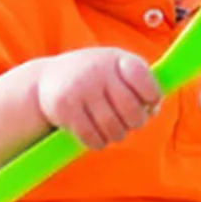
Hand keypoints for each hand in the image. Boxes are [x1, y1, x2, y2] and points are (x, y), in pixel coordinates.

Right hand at [36, 49, 160, 149]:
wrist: (46, 77)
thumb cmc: (96, 76)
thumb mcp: (118, 68)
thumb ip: (141, 85)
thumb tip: (153, 110)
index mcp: (117, 58)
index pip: (143, 79)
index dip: (152, 95)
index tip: (150, 102)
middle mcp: (98, 71)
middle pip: (131, 109)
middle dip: (137, 122)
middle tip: (133, 123)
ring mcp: (80, 89)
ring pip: (112, 126)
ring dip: (118, 135)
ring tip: (116, 131)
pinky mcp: (64, 108)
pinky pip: (91, 136)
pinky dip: (99, 142)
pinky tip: (99, 139)